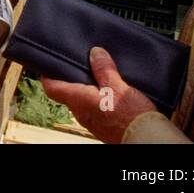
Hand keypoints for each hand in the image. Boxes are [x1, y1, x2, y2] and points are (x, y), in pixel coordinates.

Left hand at [41, 47, 157, 143]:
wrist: (146, 139)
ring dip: (87, 88)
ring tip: (98, 74)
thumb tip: (95, 52)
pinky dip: (98, 98)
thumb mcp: (118, 86)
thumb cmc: (130, 115)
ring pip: (82, 101)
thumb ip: (104, 69)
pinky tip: (110, 91)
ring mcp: (92, 121)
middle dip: (72, 78)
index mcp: (78, 100)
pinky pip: (95, 109)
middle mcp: (81, 112)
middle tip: (80, 63)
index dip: (47, 75)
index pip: (51, 88)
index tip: (48, 64)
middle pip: (68, 93)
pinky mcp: (103, 126)